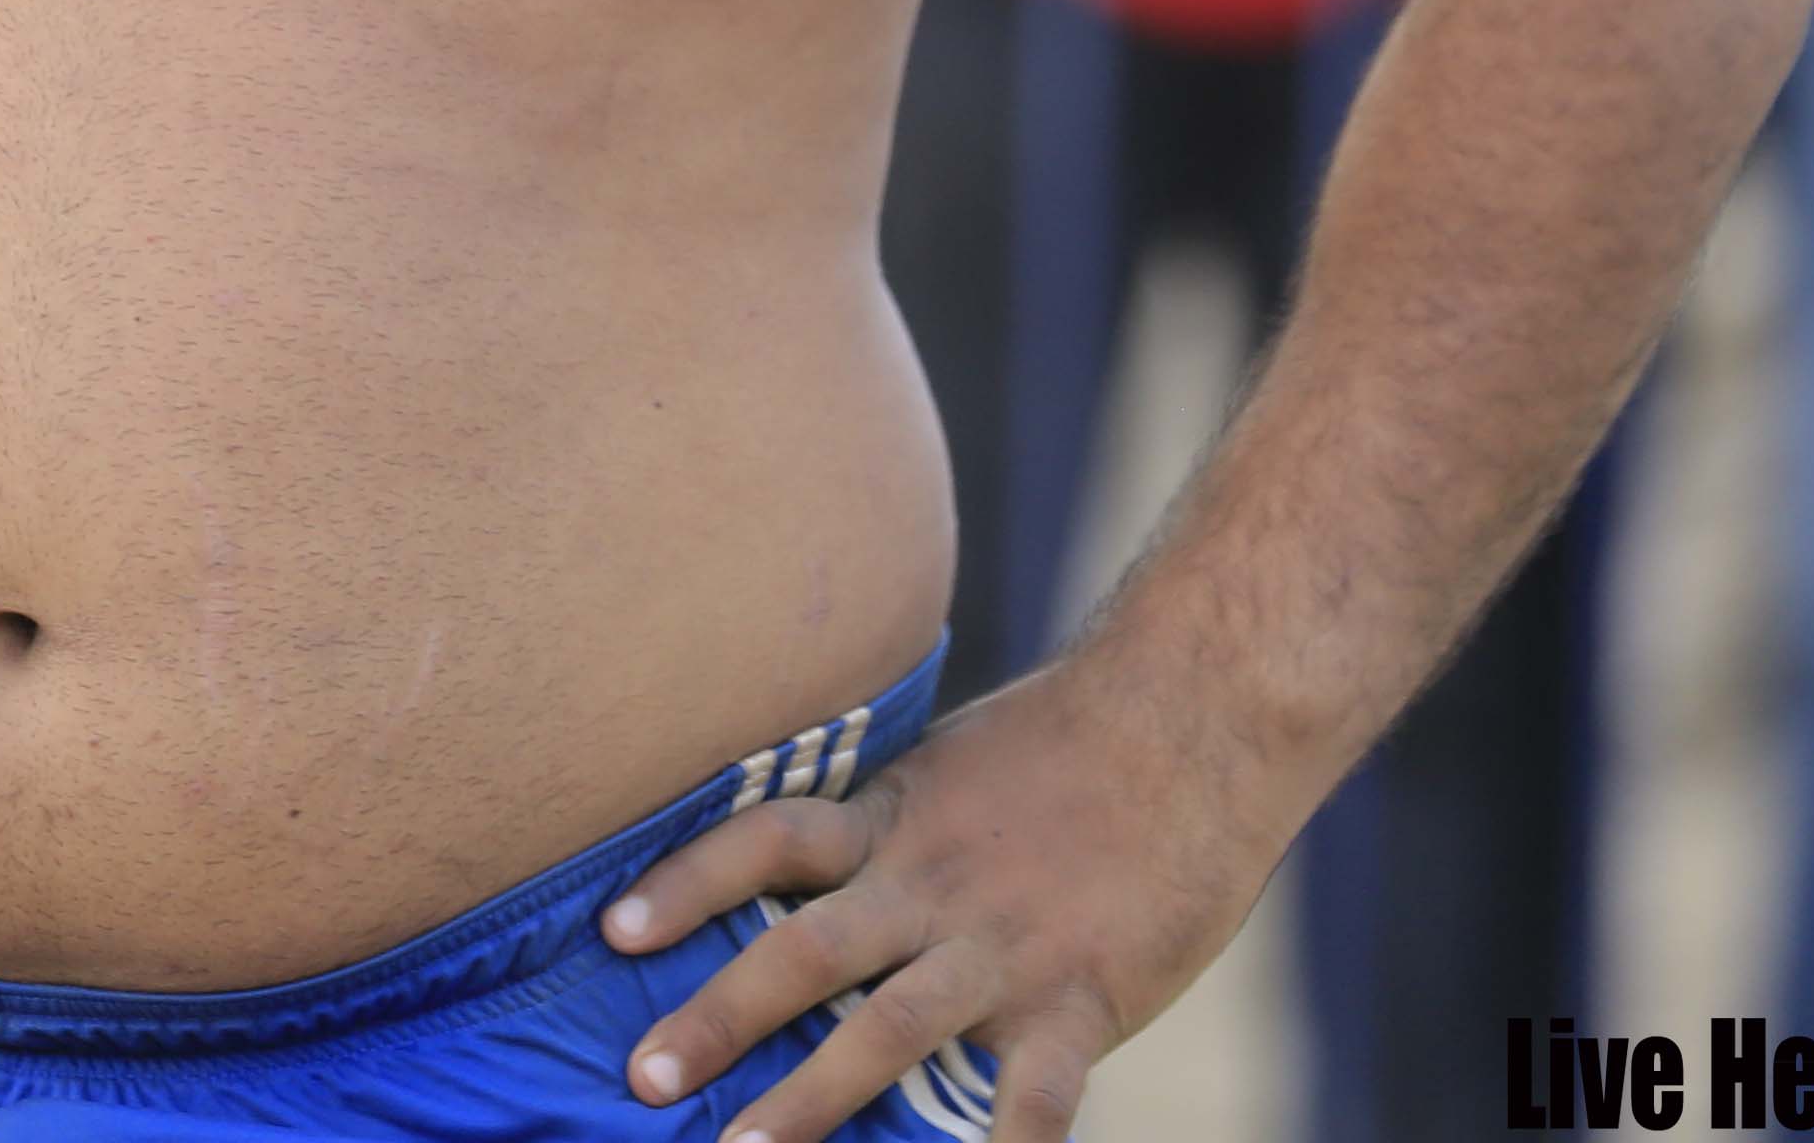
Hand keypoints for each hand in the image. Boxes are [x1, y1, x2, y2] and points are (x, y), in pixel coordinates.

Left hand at [598, 666, 1293, 1142]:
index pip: (769, 842)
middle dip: (719, 1016)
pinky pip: (1033, 1098)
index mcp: (897, 821)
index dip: (689, 881)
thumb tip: (803, 866)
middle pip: (807, 951)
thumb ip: (884, 826)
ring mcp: (1006, 948)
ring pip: (890, 1031)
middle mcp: (934, 885)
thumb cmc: (1073, 743)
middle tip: (642, 1075)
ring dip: (810, 1098)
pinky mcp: (1083, 999)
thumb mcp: (952, 766)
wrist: (1200, 716)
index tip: (613, 929)